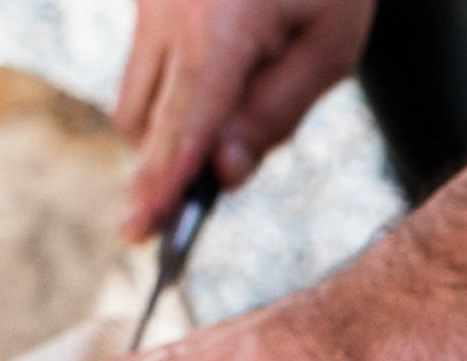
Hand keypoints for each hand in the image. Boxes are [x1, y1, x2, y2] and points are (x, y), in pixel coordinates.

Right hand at [116, 0, 375, 239]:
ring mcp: (149, 3)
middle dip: (162, 170)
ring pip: (136, 99)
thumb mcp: (331, 47)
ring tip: (231, 129)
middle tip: (170, 224)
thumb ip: (277, 114)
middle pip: (144, 122)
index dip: (162, 183)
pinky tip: (223, 88)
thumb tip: (222, 172)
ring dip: (170, 131)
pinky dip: (174, 94)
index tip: (141, 231)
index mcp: (219, 26)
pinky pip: (146, 66)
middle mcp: (168, 13)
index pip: (183, 124)